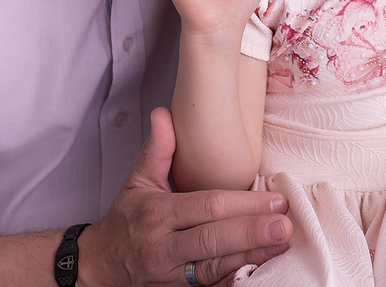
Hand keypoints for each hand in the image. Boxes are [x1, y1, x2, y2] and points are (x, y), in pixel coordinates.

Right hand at [79, 108, 292, 286]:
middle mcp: (163, 247)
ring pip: (214, 268)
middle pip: (213, 240)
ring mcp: (170, 274)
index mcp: (157, 214)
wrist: (101, 265)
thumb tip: (163, 114)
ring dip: (251, 257)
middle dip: (252, 233)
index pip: (206, 207)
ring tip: (281, 246)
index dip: (242, 205)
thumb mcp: (137, 182)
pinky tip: (260, 268)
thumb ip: (157, 150)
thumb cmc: (127, 220)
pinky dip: (235, 278)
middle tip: (284, 225)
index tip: (274, 200)